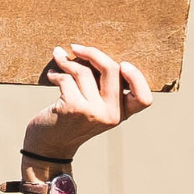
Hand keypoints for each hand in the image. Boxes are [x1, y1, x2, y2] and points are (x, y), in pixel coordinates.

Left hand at [23, 43, 152, 159]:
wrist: (50, 145)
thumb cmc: (72, 120)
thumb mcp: (94, 108)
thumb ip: (101, 88)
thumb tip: (92, 52)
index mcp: (122, 114)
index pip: (143, 98)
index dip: (137, 77)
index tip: (123, 63)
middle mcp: (111, 115)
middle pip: (112, 70)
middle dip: (92, 53)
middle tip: (76, 47)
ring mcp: (93, 112)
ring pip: (83, 71)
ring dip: (67, 62)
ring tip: (59, 59)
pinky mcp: (74, 108)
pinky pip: (66, 78)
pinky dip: (56, 73)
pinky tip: (52, 75)